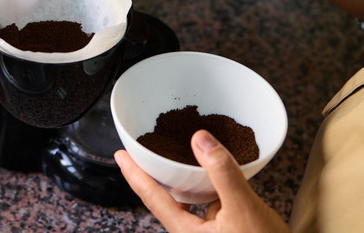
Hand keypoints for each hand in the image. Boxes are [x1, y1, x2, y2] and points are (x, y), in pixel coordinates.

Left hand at [114, 129, 290, 232]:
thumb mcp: (243, 208)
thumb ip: (222, 173)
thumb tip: (200, 140)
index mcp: (186, 232)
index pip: (152, 198)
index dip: (134, 175)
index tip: (120, 156)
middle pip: (164, 200)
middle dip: (153, 175)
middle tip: (142, 152)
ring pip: (185, 203)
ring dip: (179, 181)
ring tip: (174, 159)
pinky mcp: (223, 232)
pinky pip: (205, 206)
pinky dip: (204, 188)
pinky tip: (213, 176)